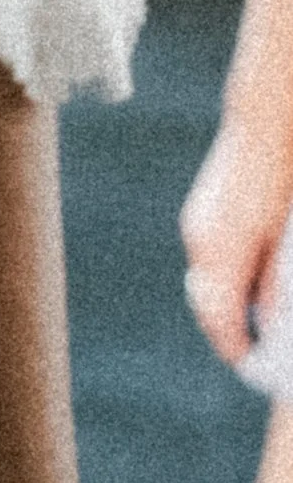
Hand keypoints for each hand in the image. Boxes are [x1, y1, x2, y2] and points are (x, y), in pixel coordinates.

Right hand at [182, 107, 292, 370]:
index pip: (221, 316)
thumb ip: (275, 279)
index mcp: (224, 251)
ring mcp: (198, 228)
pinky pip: (208, 261)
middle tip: (250, 351)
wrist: (268, 118)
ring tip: (250, 321)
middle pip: (207, 304)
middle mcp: (203, 242)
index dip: (236, 345)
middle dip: (227, 330)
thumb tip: (270, 318)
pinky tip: (246, 282)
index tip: (251, 365)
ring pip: (205, 283)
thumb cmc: (285, 174)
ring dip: (224, 304)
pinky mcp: (201, 216)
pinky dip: (224, 278)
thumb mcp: (284, 235)